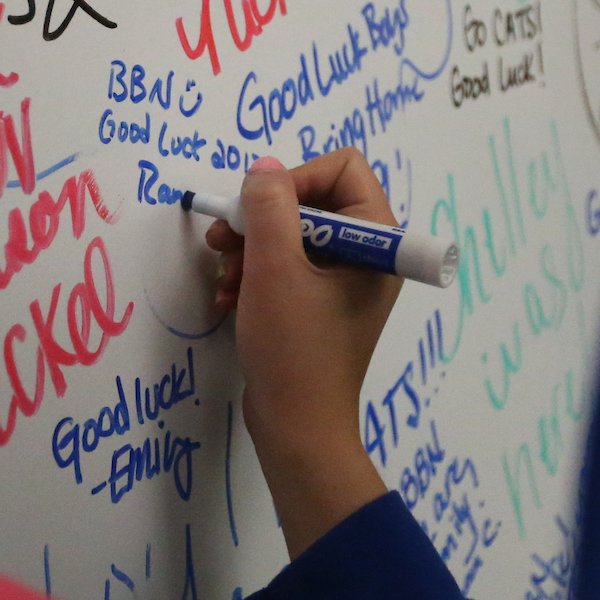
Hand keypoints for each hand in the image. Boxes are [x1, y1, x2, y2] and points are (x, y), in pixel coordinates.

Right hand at [207, 151, 401, 557]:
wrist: (298, 431)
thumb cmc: (294, 350)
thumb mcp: (274, 269)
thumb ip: (268, 207)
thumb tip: (265, 167)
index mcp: (377, 242)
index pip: (342, 169)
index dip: (295, 179)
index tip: (259, 209)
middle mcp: (368, 256)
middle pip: (312, 199)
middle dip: (263, 216)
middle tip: (224, 239)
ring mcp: (344, 282)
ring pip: (292, 233)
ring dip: (251, 246)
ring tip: (223, 274)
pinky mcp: (320, 305)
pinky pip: (287, 266)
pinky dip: (254, 273)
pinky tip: (227, 296)